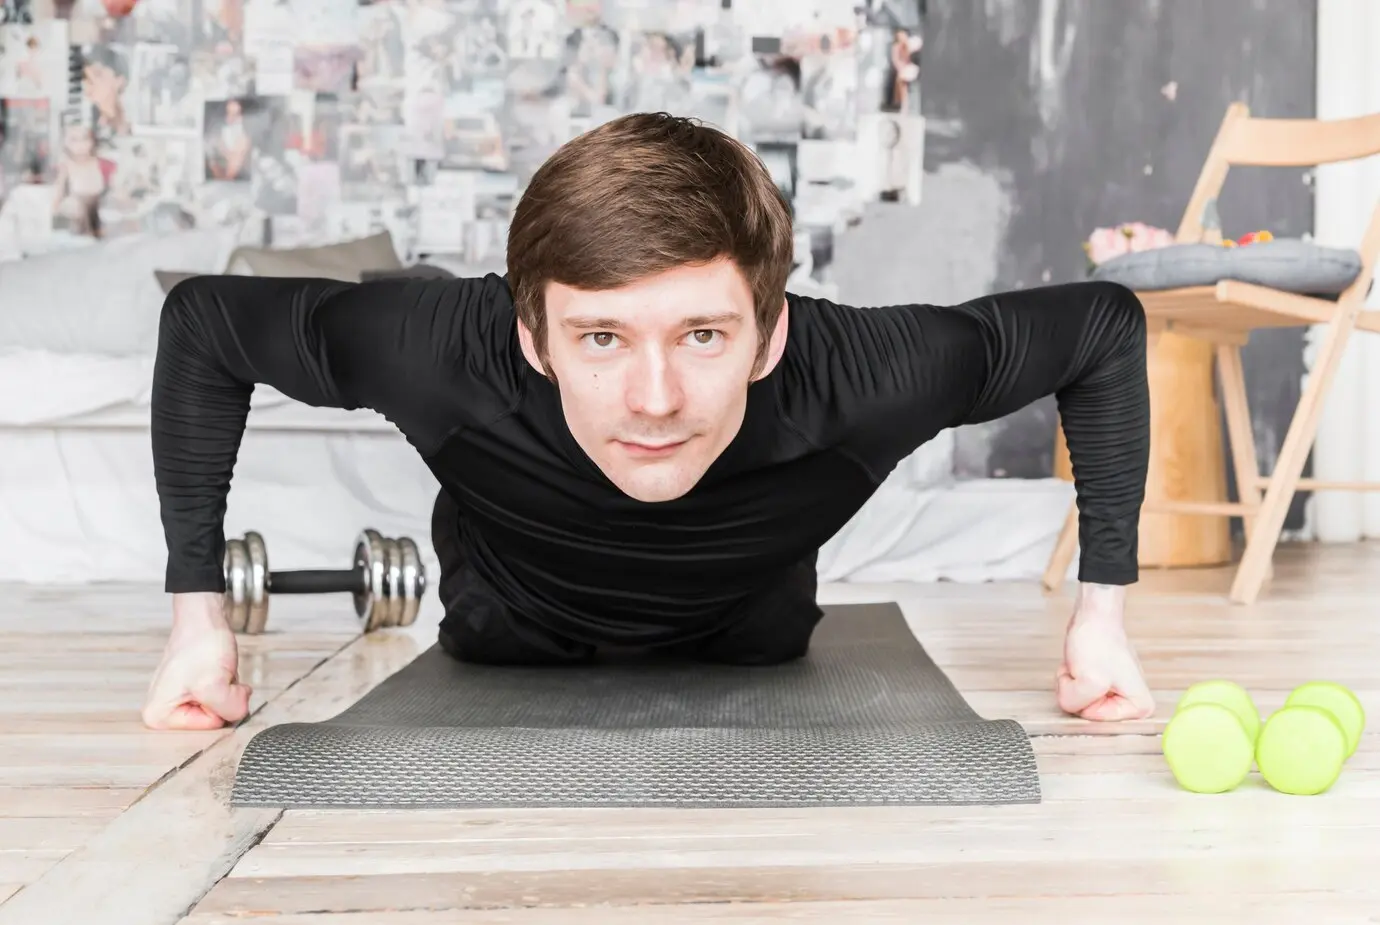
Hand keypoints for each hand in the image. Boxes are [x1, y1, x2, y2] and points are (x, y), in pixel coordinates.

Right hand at [142, 592, 252, 729]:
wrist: (204, 618)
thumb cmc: (201, 645)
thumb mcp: (215, 684)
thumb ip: (230, 709)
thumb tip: (240, 714)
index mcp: (159, 716)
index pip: (209, 725)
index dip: (220, 702)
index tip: (212, 681)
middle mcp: (164, 712)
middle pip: (214, 718)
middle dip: (225, 697)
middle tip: (216, 675)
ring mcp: (179, 700)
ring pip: (221, 707)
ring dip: (227, 689)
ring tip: (216, 670)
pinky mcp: (193, 690)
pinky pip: (222, 696)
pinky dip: (227, 684)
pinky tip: (219, 669)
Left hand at [1055, 584, 1154, 721]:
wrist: (1093, 616)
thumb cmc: (1097, 642)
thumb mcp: (1088, 681)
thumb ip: (1075, 703)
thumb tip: (1068, 704)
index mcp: (1139, 707)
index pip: (1096, 718)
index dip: (1085, 697)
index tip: (1093, 675)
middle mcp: (1131, 703)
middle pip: (1086, 711)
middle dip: (1076, 689)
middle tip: (1084, 669)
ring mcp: (1113, 692)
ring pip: (1077, 701)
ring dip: (1070, 682)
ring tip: (1081, 664)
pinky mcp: (1099, 683)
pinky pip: (1074, 690)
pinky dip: (1069, 677)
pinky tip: (1077, 663)